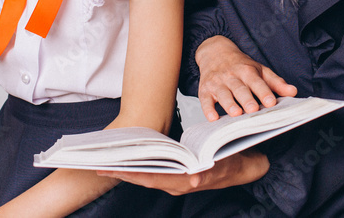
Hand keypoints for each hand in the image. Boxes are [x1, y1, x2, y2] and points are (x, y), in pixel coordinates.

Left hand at [97, 148, 269, 194]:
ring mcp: (176, 182)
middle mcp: (176, 185)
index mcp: (183, 182)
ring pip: (147, 176)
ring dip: (128, 170)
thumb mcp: (221, 164)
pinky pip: (155, 174)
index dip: (128, 174)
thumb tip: (194, 178)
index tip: (108, 169)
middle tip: (98, 165)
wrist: (245, 167)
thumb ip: (207, 173)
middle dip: (121, 172)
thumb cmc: (230, 159)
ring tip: (109, 161)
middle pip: (143, 178)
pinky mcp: (178, 177)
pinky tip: (130, 160)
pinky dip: (140, 168)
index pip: (149, 178)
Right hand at [195, 36, 296, 120]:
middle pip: (239, 88)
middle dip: (246, 99)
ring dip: (229, 103)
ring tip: (236, 114)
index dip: (264, 92)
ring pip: (223, 93)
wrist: (215, 52)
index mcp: (247, 71)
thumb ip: (276, 82)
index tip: (271, 102)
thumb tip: (293, 92)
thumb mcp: (260, 69)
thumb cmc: (241, 65)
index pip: (257, 82)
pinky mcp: (205, 89)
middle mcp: (232, 76)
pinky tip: (212, 118)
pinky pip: (205, 99)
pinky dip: (207, 109)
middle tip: (253, 110)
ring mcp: (217, 82)